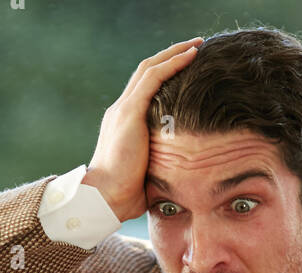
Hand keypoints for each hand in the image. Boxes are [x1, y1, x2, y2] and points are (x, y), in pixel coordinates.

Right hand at [82, 38, 203, 222]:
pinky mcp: (129, 113)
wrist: (104, 198)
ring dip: (174, 53)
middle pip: (146, 71)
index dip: (163, 73)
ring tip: (197, 44)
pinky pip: (154, 78)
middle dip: (170, 55)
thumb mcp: (147, 173)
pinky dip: (173, 64)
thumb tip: (183, 175)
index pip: (143, 88)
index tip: (184, 67)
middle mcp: (121, 110)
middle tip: (195, 46)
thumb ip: (160, 164)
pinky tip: (191, 56)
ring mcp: (123, 109)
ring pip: (150, 68)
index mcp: (123, 123)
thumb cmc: (124, 196)